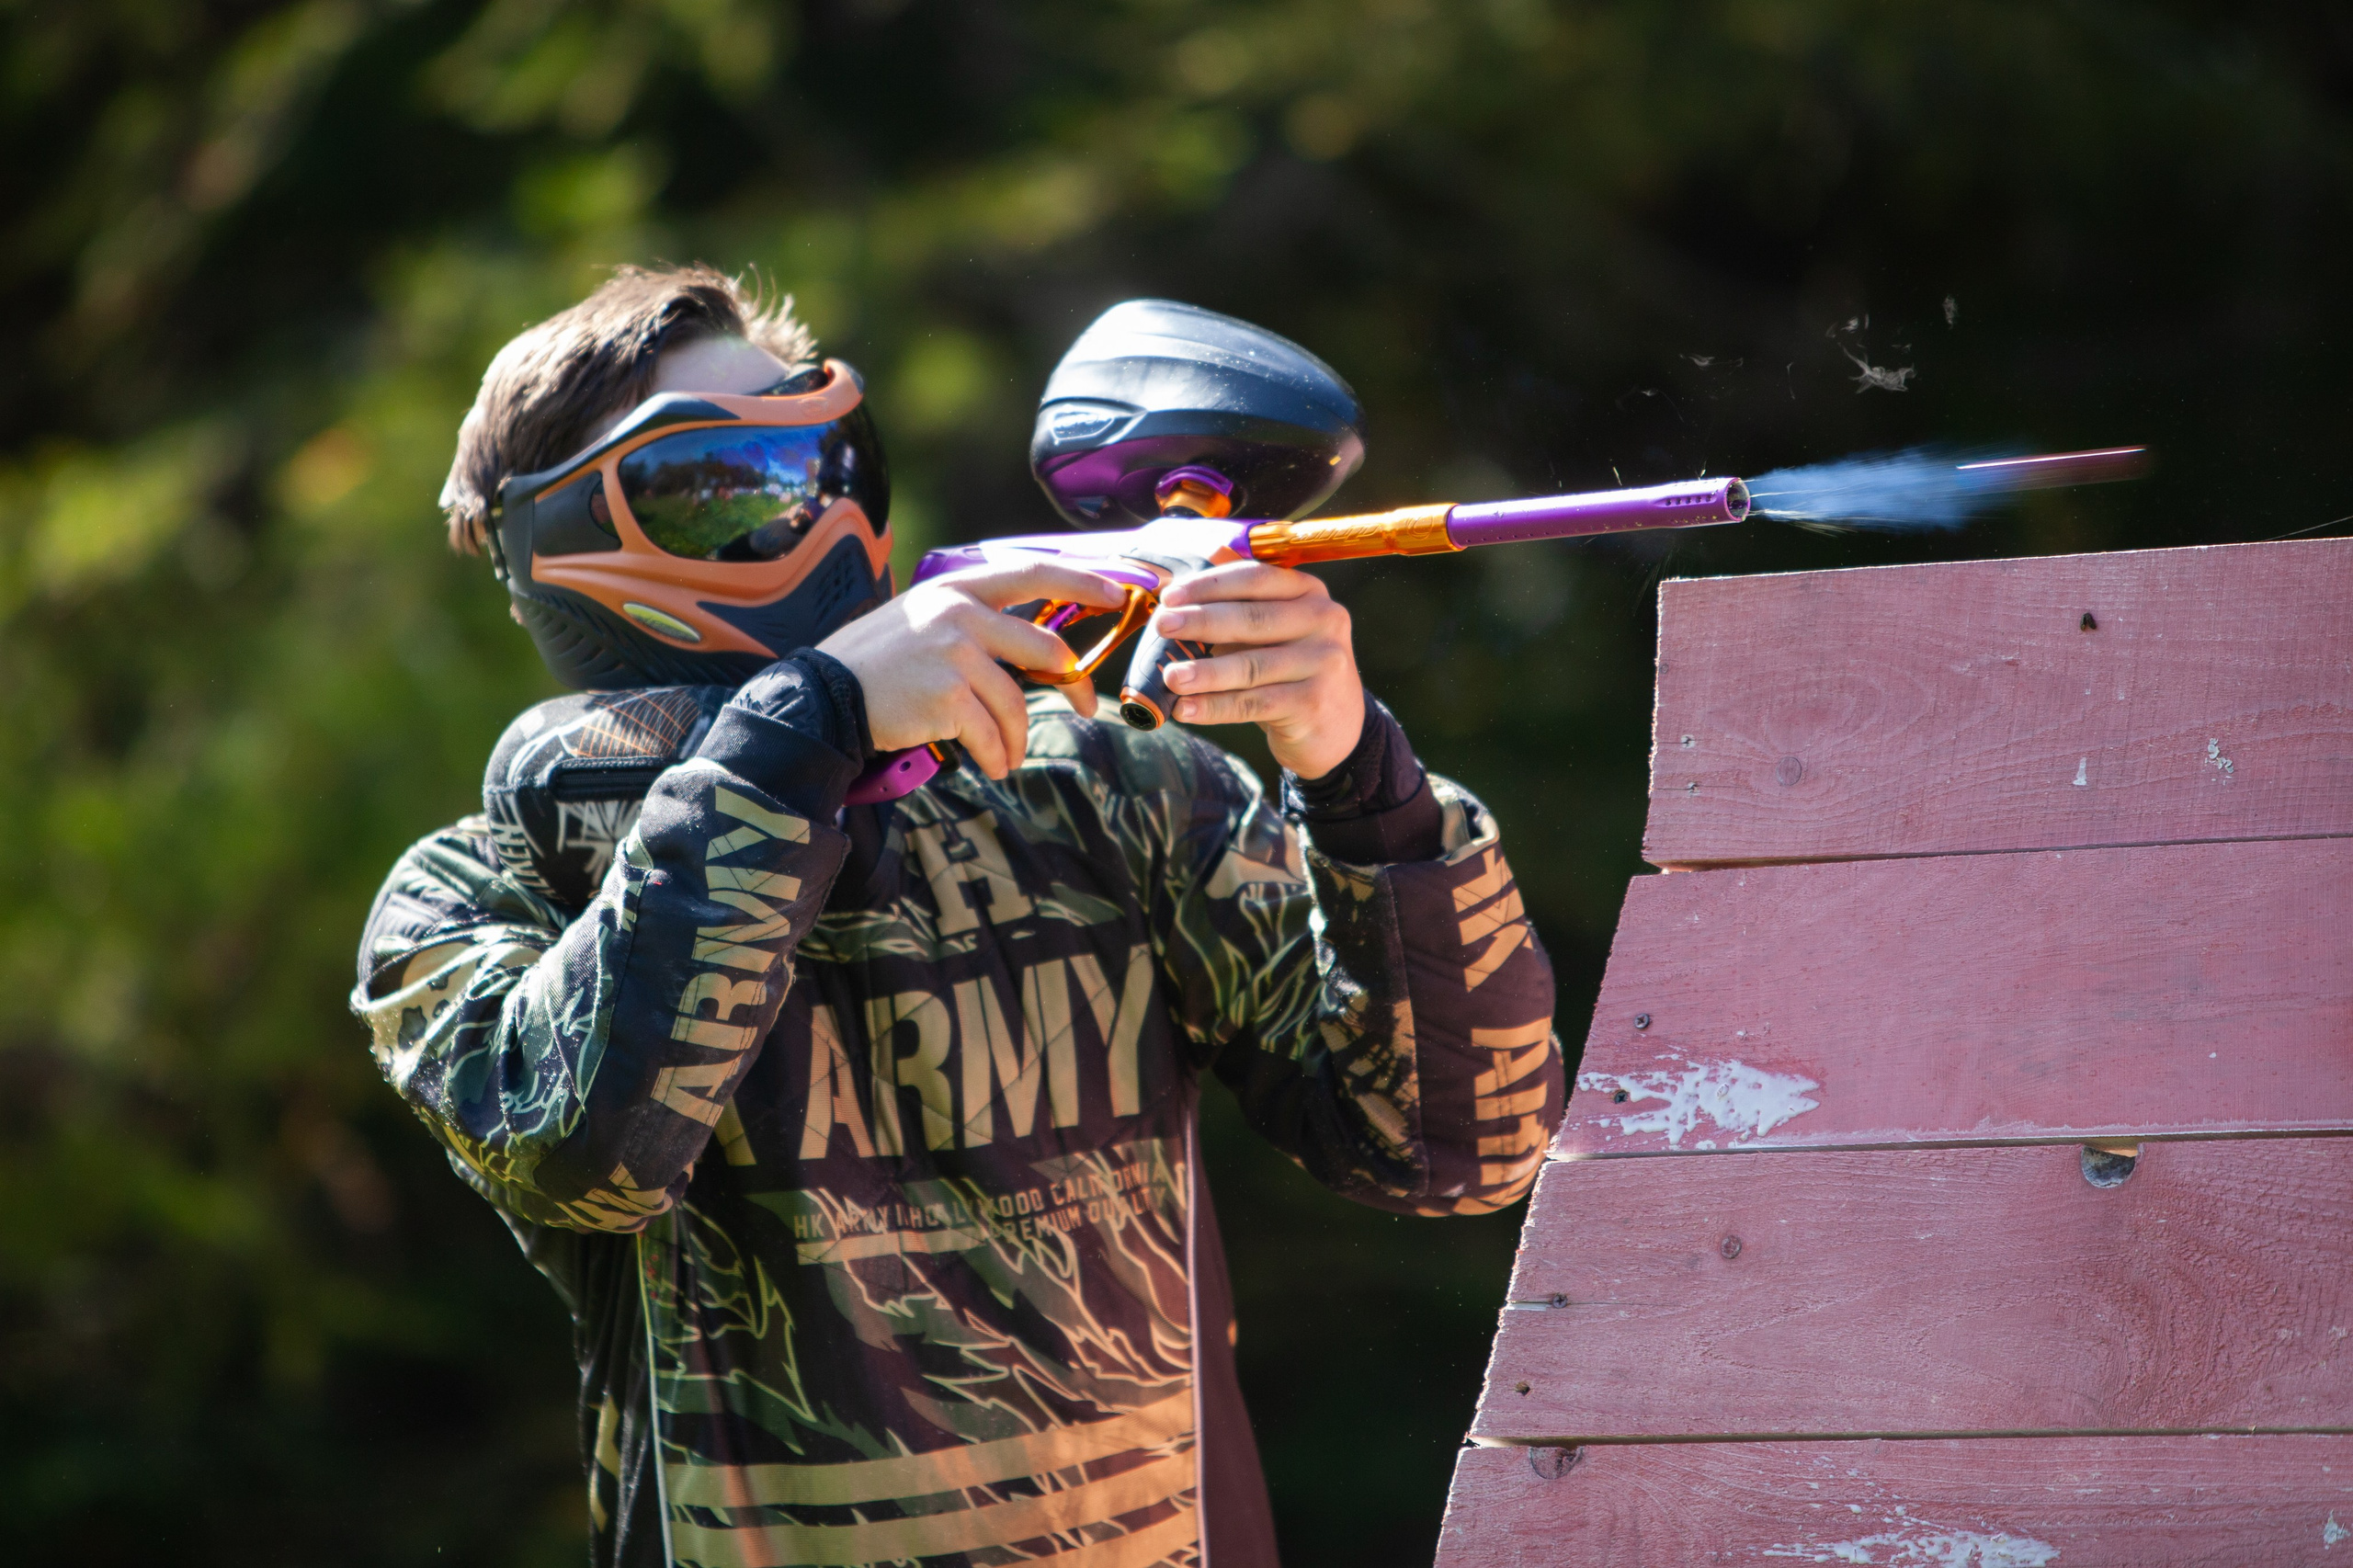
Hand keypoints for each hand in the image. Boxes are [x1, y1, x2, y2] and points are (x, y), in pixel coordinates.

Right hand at [819, 563, 1123, 777]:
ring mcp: (955, 656)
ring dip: (1020, 737)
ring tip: (1009, 754)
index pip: (1034, 573)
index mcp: (959, 589)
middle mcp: (960, 615)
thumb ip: (975, 621)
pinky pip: (993, 734)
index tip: (1119, 592)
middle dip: (1074, 684)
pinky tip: (992, 763)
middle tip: (1085, 705)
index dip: (1083, 582)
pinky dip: (998, 755)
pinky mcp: (948, 698)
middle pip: (1046, 648)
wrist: (827, 695)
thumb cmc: (879, 662)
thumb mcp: (925, 619)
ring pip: (1018, 703)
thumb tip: (1040, 644)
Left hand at [1153, 562, 1364, 778]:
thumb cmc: (1290, 671)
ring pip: (1251, 665)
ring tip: (1170, 676)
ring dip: (1204, 671)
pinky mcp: (1313, 702)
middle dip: (1202, 621)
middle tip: (1162, 626)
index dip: (1210, 585)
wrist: (1337, 726)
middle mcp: (1324, 620)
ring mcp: (1324, 662)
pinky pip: (1253, 703)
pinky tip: (1185, 709)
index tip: (1170, 596)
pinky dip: (1214, 707)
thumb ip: (1237, 614)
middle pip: (1253, 618)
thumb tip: (1173, 604)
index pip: (1256, 578)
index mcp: (1310, 592)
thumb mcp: (1275, 633)